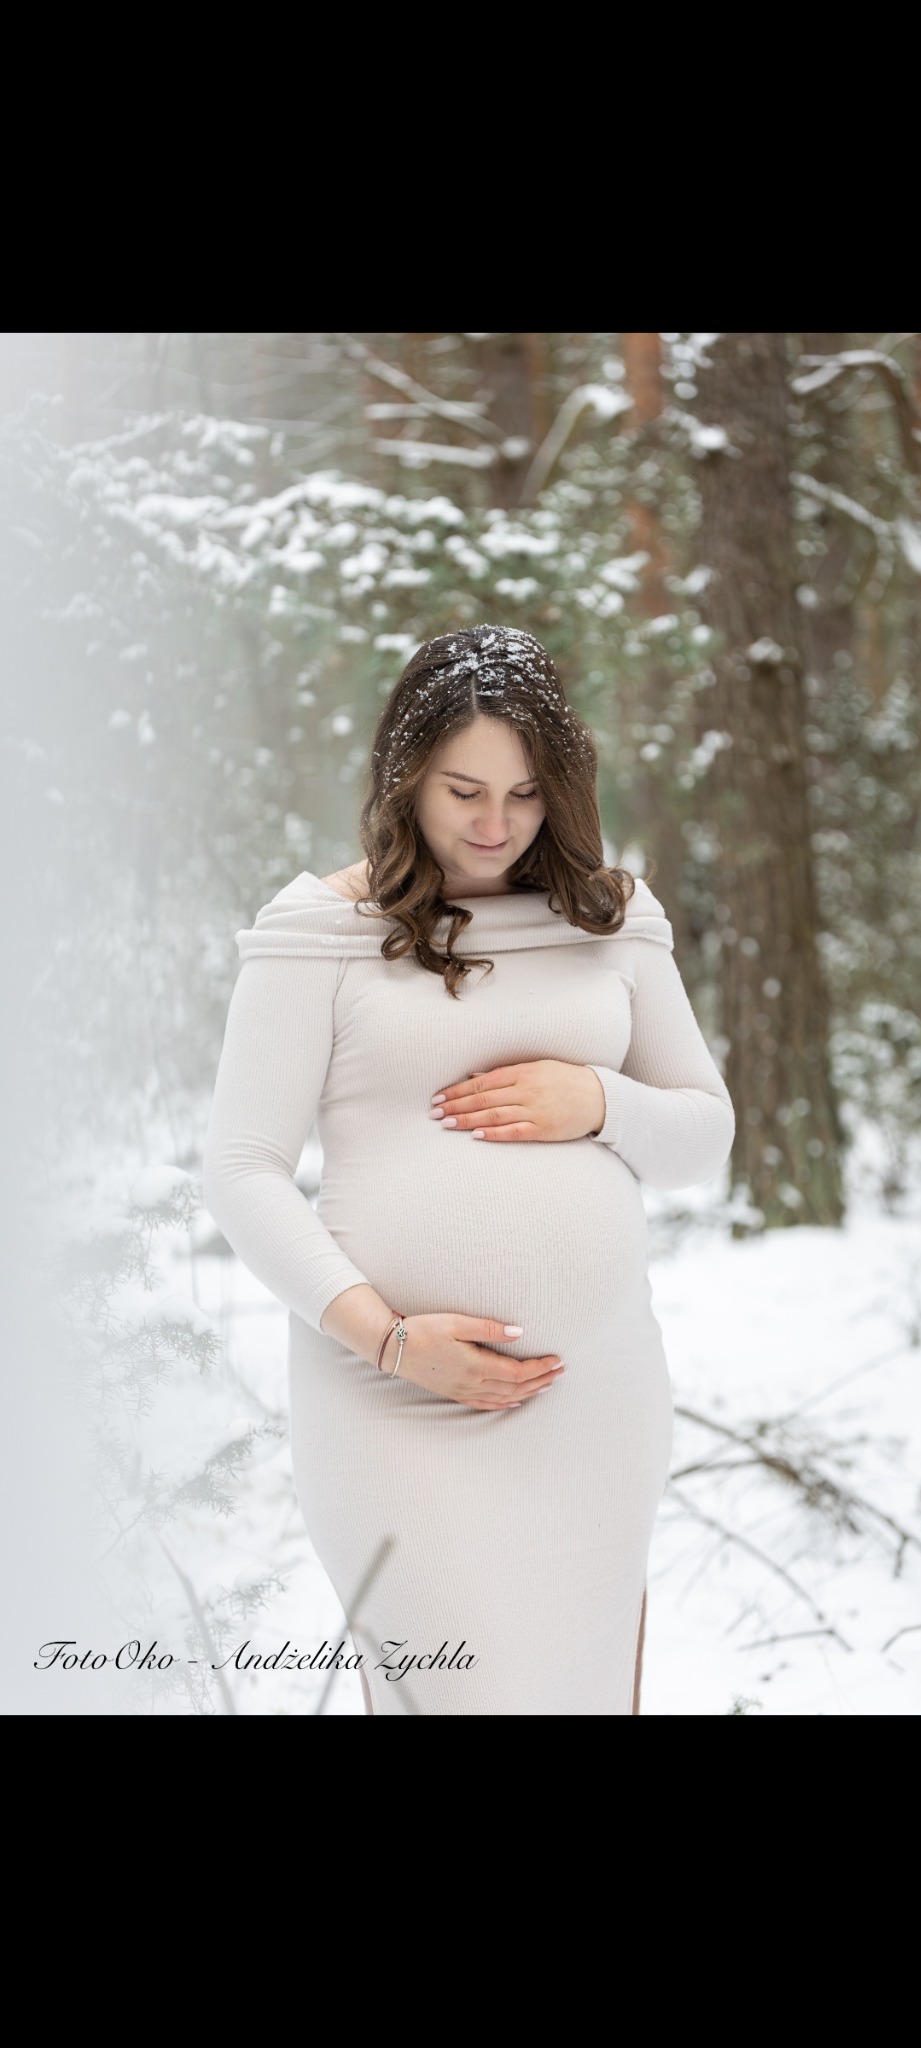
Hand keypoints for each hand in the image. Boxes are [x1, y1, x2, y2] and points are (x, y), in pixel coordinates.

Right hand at [382, 1313, 564, 1410]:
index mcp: (475, 1366)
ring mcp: (463, 1391)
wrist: (392, 1349)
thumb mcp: (456, 1322)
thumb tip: (519, 1333)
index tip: (558, 1360)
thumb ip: (488, 1328)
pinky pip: (486, 1404)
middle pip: (516, 1388)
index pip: (518, 1372)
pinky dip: (505, 1404)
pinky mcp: (454, 1393)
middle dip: (541, 1381)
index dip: (540, 1368)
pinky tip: (514, 1401)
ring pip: (504, 1398)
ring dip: (528, 1393)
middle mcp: (472, 1383)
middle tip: (560, 1372)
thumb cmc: (422, 1330)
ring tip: (547, 1386)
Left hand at [429, 1060, 606, 1142]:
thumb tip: (474, 1077)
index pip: (482, 1082)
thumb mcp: (537, 1068)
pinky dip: (493, 1133)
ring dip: (466, 1120)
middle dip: (455, 1106)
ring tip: (446, 1124)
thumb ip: (506, 1073)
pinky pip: (513, 1132)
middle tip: (434, 1113)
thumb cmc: (566, 1080)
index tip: (439, 1096)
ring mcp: (534, 1110)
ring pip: (493, 1115)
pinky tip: (476, 1135)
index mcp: (523, 1072)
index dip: (458, 1090)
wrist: (600, 1097)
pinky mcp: (543, 1129)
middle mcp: (526, 1090)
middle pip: (482, 1099)